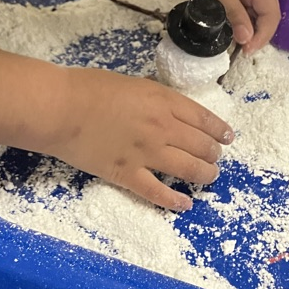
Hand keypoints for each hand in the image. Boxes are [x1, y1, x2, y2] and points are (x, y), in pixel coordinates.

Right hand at [39, 67, 233, 210]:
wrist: (61, 108)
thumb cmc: (88, 88)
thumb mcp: (131, 83)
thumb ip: (152, 97)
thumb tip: (164, 107)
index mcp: (162, 101)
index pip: (203, 118)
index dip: (219, 130)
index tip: (227, 137)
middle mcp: (162, 127)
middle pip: (201, 145)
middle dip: (214, 154)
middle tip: (216, 158)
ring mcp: (146, 153)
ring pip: (189, 169)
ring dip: (204, 175)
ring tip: (209, 177)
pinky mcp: (127, 175)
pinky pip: (158, 192)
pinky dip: (175, 200)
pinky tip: (185, 204)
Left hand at [169, 0, 280, 54]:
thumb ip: (234, 15)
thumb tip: (247, 40)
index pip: (271, 15)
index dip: (262, 36)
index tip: (245, 51)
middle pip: (266, 14)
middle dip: (255, 33)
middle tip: (237, 50)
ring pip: (254, 10)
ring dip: (246, 27)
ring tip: (231, 42)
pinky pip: (242, 4)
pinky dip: (237, 17)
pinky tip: (226, 27)